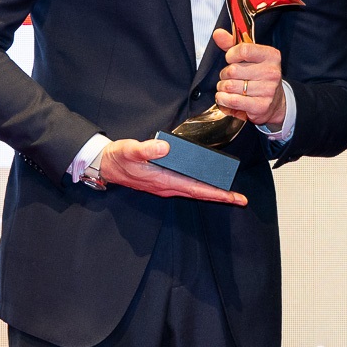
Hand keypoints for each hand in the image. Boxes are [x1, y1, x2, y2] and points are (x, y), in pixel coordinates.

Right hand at [97, 138, 246, 205]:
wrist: (105, 165)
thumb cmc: (118, 158)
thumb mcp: (129, 150)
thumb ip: (146, 149)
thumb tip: (165, 147)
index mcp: (163, 180)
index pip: (195, 188)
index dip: (216, 193)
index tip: (233, 197)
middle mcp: (167, 186)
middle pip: (199, 192)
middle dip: (220, 196)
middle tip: (240, 198)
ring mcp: (165, 185)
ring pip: (194, 190)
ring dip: (212, 192)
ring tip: (229, 192)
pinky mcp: (163, 180)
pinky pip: (187, 185)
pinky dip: (200, 186)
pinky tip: (206, 181)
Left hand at [210, 27, 285, 126]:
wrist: (275, 102)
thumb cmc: (259, 76)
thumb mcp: (249, 57)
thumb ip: (232, 44)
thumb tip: (218, 33)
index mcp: (271, 56)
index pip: (243, 50)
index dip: (231, 55)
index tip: (230, 59)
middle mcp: (272, 72)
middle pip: (233, 70)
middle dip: (224, 74)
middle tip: (228, 77)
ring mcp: (268, 90)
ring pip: (230, 86)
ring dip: (222, 88)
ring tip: (227, 88)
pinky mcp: (261, 106)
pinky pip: (232, 101)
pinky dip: (223, 99)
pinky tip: (224, 98)